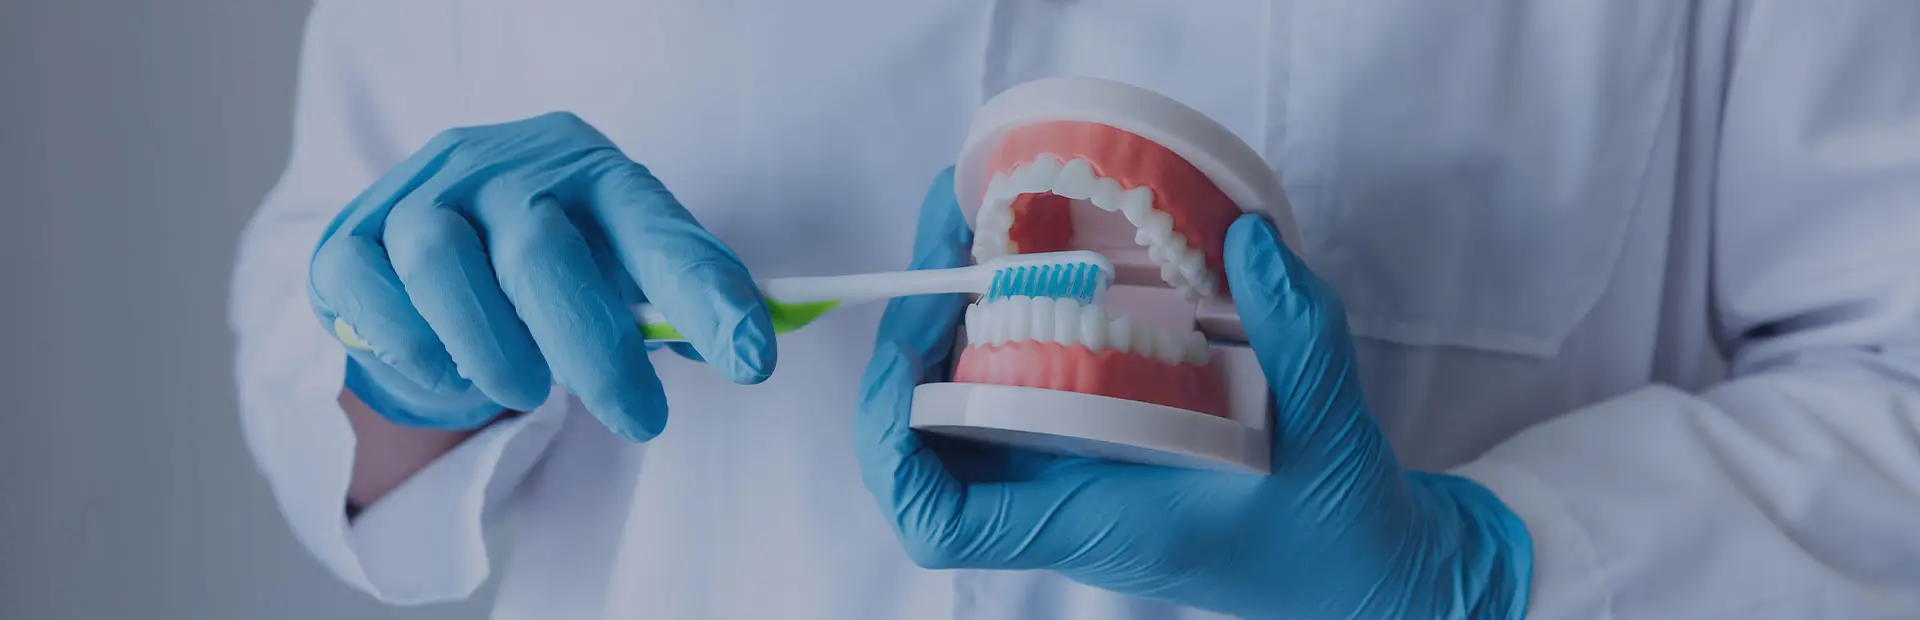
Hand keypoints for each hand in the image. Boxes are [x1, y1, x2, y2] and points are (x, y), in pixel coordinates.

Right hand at [309, 111, 773, 440]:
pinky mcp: (348, 242)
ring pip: (444, 265)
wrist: (431, 244)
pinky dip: (418, 349)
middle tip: (640, 418)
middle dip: (595, 350)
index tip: (752, 360)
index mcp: (587, 170)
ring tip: (527, 391)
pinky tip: (453, 371)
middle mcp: (499, 166)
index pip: (655, 226)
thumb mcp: (619, 267)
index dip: (705, 293)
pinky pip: (371, 295)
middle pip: (543, 250)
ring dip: (496, 350)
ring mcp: (417, 196)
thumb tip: (748, 348)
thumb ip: (675, 301)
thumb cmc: (551, 265)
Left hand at [855, 168, 1532, 617]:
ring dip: (950, 327)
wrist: (1355, 564)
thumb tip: (1243, 236)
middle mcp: (1061, 503)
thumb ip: (1298, 332)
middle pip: (925, 448)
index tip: (905, 359)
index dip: (894, 444)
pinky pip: (1010, 396)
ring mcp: (1068, 476)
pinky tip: (1031, 265)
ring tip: (975, 229)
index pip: (944, 523)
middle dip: (912, 343)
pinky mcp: (1092, 447)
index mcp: (1095, 519)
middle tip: (949, 237)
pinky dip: (1001, 331)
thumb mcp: (1329, 425)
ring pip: (958, 415)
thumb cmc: (1331, 521)